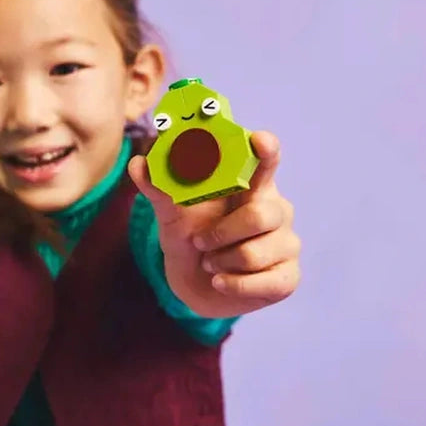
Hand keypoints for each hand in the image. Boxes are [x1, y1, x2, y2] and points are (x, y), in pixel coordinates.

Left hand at [128, 131, 300, 318]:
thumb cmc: (191, 237)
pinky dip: (232, 284)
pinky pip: (265, 283)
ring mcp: (287, 243)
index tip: (258, 140)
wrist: (196, 285)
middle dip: (221, 233)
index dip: (266, 149)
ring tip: (211, 261)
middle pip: (260, 215)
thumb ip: (158, 188)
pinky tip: (221, 281)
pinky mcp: (289, 276)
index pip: (266, 159)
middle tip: (200, 242)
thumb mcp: (172, 213)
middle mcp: (276, 209)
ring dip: (221, 262)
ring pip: (255, 253)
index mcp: (251, 185)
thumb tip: (137, 163)